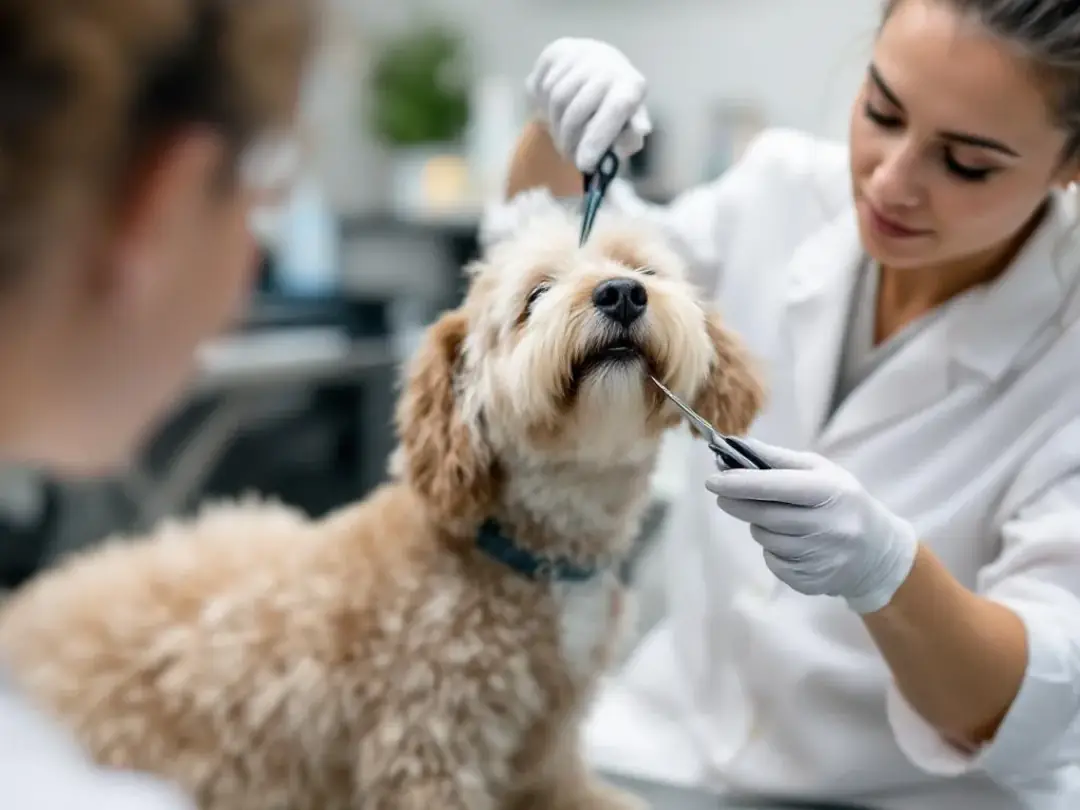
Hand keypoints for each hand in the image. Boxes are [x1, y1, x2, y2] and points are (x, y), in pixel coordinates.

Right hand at [525, 37, 651, 172]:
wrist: (598, 67)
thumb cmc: (614, 107)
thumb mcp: (627, 126)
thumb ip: (630, 135)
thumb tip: (638, 131)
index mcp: (631, 85)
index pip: (614, 110)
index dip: (597, 139)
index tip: (583, 165)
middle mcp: (608, 63)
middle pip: (576, 111)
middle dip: (568, 141)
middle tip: (568, 155)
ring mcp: (581, 53)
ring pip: (554, 99)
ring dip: (553, 125)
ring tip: (562, 134)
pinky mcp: (557, 50)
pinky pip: (540, 86)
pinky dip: (541, 104)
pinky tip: (554, 109)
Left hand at [704, 438, 918, 613]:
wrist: (876, 552)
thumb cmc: (840, 500)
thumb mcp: (820, 471)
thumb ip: (778, 459)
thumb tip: (736, 446)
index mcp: (829, 492)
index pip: (776, 487)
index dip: (740, 483)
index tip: (712, 480)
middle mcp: (827, 526)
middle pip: (764, 515)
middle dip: (738, 503)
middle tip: (724, 494)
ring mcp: (820, 557)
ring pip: (765, 539)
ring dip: (758, 525)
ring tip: (774, 517)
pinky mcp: (811, 580)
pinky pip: (774, 562)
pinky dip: (772, 549)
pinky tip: (789, 541)